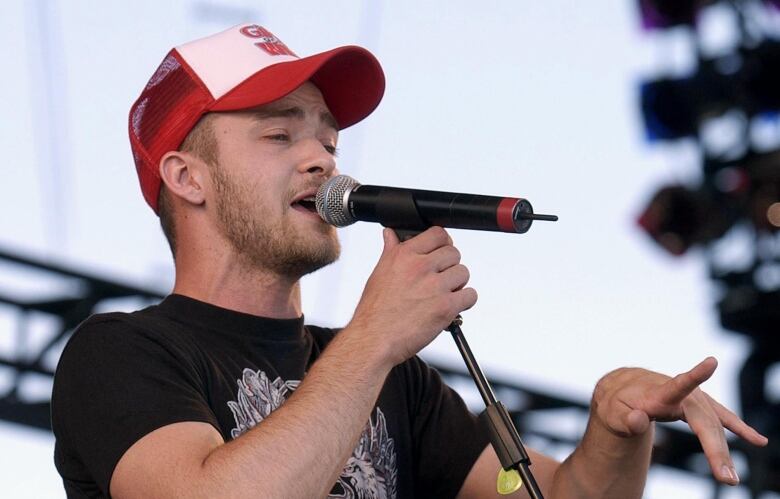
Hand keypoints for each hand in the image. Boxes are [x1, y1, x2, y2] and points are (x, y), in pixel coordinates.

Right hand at [347, 227, 477, 365]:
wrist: (374, 339)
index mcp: (404, 255)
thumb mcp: (379, 272)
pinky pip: (470, 295)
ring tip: (443, 294)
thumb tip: (390, 234)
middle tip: (440, 279)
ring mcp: (435, 286)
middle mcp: (420, 267)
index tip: (441, 253)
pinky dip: (464, 301)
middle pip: (454, 253)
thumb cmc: (374, 311)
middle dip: (449, 266)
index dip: (443, 243)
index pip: (438, 234)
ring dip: (457, 284)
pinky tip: (452, 306)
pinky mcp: (446, 307)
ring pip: (464, 273)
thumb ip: (390, 250)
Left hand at [592, 357, 767, 484]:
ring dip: (723, 451)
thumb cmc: (617, 403)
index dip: (694, 375)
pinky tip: (757, 440)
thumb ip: (625, 419)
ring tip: (731, 476)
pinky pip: (721, 418)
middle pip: (703, 421)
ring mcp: (692, 399)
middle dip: (716, 449)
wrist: (623, 391)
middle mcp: (680, 394)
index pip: (676, 384)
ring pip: (713, 425)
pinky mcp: (698, 406)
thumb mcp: (611, 413)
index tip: (711, 362)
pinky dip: (738, 428)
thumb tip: (638, 420)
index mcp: (657, 393)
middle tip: (726, 478)